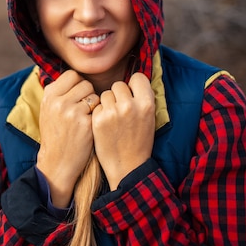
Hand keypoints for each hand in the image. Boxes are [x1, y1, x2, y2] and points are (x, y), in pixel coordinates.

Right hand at [36, 70, 98, 207]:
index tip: (78, 96)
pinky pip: (100, 110)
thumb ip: (60, 92)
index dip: (79, 84)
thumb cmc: (56, 134)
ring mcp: (72, 112)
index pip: (72, 75)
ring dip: (95, 106)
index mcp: (49, 95)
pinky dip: (98, 118)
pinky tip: (90, 128)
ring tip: (85, 119)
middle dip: (88, 95)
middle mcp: (59, 101)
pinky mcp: (86, 124)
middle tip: (83, 110)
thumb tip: (76, 75)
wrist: (57, 162)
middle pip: (85, 84)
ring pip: (95, 96)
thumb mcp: (49, 109)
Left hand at [92, 72, 154, 189]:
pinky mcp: (98, 120)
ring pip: (106, 94)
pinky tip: (105, 126)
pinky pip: (97, 106)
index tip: (131, 94)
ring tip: (113, 120)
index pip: (137, 77)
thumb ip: (141, 99)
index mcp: (146, 104)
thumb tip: (132, 80)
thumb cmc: (139, 142)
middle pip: (119, 85)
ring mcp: (113, 113)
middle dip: (118, 95)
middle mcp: (130, 106)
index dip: (133, 85)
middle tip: (121, 110)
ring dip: (107, 103)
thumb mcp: (148, 118)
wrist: (128, 167)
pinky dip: (99, 113)